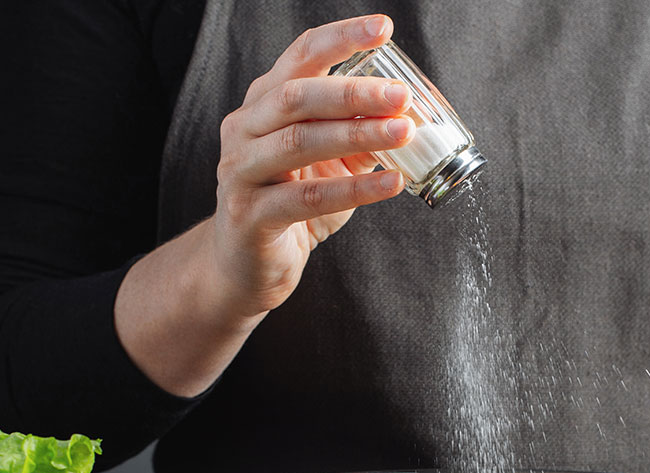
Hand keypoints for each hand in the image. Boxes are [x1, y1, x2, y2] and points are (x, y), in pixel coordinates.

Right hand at [211, 14, 411, 319]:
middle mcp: (245, 129)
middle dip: (353, 92)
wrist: (244, 267)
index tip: (382, 28)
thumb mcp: (327, 165)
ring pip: (299, 142)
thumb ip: (356, 138)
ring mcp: (242, 171)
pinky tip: (390, 183)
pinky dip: (353, 189)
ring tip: (403, 133)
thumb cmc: (289, 207)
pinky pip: (307, 198)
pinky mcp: (250, 215)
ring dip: (357, 135)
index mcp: (262, 105)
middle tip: (401, 95)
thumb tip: (408, 117)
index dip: (340, 39)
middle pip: (296, 96)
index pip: (300, 57)